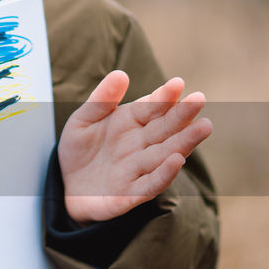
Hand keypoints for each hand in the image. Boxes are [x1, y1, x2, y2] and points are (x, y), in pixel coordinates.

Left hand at [58, 71, 212, 223]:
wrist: (65, 187)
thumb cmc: (79, 151)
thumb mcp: (82, 120)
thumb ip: (101, 100)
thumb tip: (120, 74)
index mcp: (131, 123)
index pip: (151, 107)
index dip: (164, 96)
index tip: (178, 83)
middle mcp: (140, 145)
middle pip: (165, 129)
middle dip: (182, 115)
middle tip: (199, 99)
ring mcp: (138, 170)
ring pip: (165, 154)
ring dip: (184, 142)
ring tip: (203, 126)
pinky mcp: (130, 194)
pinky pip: (150, 184)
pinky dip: (164, 174)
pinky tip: (177, 161)